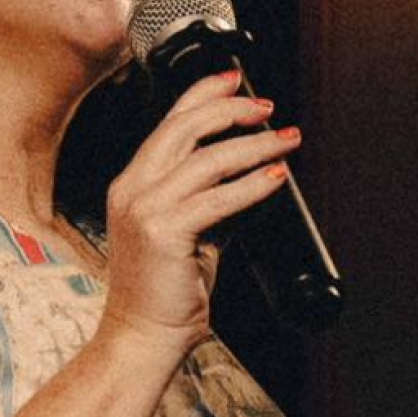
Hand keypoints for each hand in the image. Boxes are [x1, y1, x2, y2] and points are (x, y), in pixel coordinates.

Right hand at [99, 69, 300, 352]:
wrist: (141, 337)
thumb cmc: (162, 293)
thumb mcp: (187, 235)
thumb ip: (210, 203)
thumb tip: (250, 176)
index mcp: (132, 184)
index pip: (167, 123)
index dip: (202, 94)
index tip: (233, 79)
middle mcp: (132, 189)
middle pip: (183, 128)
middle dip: (230, 109)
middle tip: (267, 108)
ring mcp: (144, 209)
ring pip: (206, 159)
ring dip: (253, 144)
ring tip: (285, 139)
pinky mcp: (163, 232)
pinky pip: (217, 198)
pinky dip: (251, 183)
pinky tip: (274, 176)